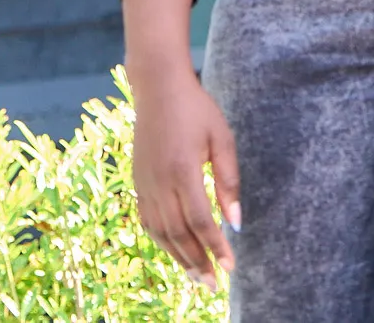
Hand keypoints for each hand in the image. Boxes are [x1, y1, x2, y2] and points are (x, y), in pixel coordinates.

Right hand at [123, 0, 237, 283]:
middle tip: (214, 285)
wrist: (158, 88)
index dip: (216, 248)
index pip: (201, 221)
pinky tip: (174, 251)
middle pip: (179, 234)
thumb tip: (236, 222)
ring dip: (179, 258)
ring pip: (161, 232)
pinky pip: (148, 220)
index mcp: (183, 170)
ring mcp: (145, 183)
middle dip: (198, 262)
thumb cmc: (197, 109)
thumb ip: (229, 180)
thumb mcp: (222, 138)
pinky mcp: (138, 181)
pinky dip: (162, 240)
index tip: (231, 267)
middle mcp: (160, 182)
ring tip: (197, 277)